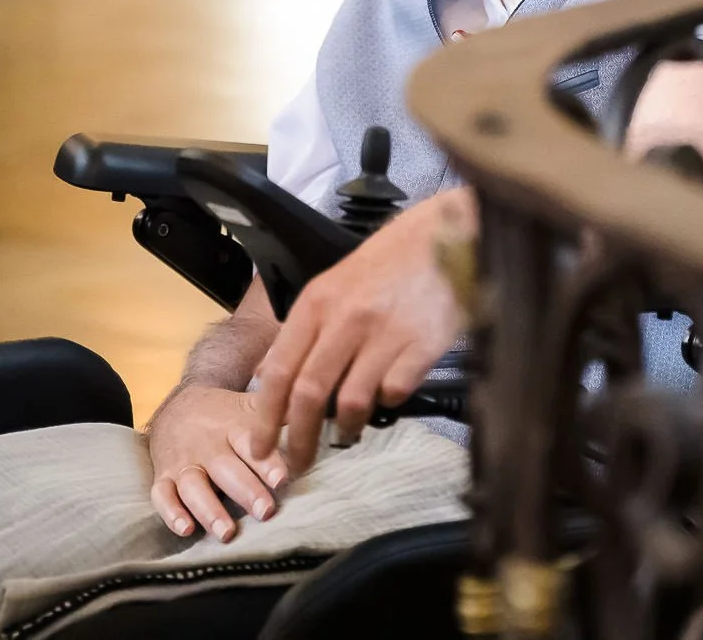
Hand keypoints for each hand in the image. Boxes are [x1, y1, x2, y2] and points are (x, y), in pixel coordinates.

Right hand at [146, 385, 289, 541]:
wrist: (178, 407)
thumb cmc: (225, 416)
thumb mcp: (251, 408)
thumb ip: (285, 413)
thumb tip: (326, 410)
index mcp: (233, 427)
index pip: (251, 444)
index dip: (267, 463)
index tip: (282, 479)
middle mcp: (208, 445)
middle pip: (226, 469)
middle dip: (245, 491)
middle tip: (265, 511)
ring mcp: (183, 463)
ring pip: (194, 486)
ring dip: (210, 510)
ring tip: (227, 532)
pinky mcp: (163, 477)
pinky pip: (162, 495)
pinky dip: (171, 513)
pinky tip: (186, 529)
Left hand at [249, 190, 469, 472]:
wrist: (442, 237)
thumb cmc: (384, 264)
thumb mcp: (332, 286)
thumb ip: (303, 331)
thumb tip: (267, 376)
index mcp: (317, 303)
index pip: (279, 371)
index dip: (266, 417)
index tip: (260, 448)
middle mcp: (346, 319)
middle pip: (309, 394)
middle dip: (298, 440)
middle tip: (297, 466)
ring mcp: (385, 333)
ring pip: (350, 402)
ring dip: (344, 429)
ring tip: (346, 433)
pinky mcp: (422, 346)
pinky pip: (394, 393)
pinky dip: (387, 402)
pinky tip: (389, 392)